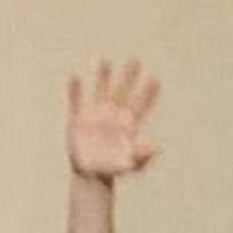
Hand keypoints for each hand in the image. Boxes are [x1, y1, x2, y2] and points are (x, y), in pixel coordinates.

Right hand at [67, 59, 160, 179]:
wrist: (91, 173)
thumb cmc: (113, 169)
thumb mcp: (129, 164)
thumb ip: (142, 155)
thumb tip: (157, 148)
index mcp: (128, 126)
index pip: (140, 105)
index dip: (148, 92)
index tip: (156, 78)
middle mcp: (113, 116)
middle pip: (122, 92)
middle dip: (128, 76)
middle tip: (135, 58)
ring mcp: (95, 115)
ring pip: (100, 91)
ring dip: (102, 76)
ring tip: (104, 59)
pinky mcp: (78, 119)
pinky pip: (76, 101)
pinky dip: (75, 90)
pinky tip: (75, 76)